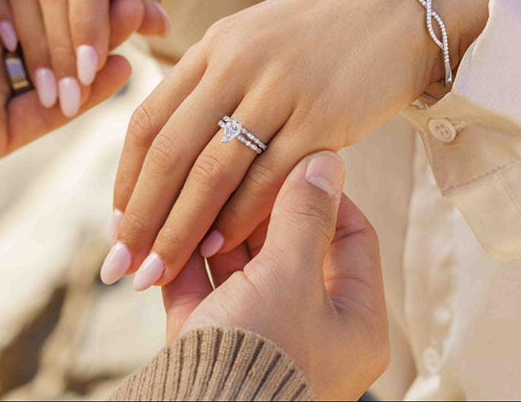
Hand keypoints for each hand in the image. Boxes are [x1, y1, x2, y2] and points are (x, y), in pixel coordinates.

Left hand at [103, 0, 489, 287]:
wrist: (402, 2)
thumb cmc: (324, 32)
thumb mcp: (253, 41)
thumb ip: (211, 86)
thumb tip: (173, 147)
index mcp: (211, 48)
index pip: (147, 122)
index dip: (126, 181)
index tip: (116, 227)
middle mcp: (235, 65)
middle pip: (168, 152)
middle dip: (140, 218)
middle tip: (119, 266)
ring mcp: (278, 89)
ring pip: (211, 171)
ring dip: (180, 230)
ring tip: (159, 272)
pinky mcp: (323, 116)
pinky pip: (269, 178)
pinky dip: (240, 218)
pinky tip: (220, 249)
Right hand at [160, 152, 388, 399]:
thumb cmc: (262, 360)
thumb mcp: (290, 276)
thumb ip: (305, 215)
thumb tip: (327, 160)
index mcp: (354, 323)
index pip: (351, 238)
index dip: (324, 195)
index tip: (292, 162)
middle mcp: (310, 330)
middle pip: (290, 247)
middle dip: (258, 210)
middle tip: (236, 172)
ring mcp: (258, 335)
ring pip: (240, 266)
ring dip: (216, 231)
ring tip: (195, 196)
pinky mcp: (210, 341)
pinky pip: (200, 289)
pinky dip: (184, 260)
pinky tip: (166, 228)